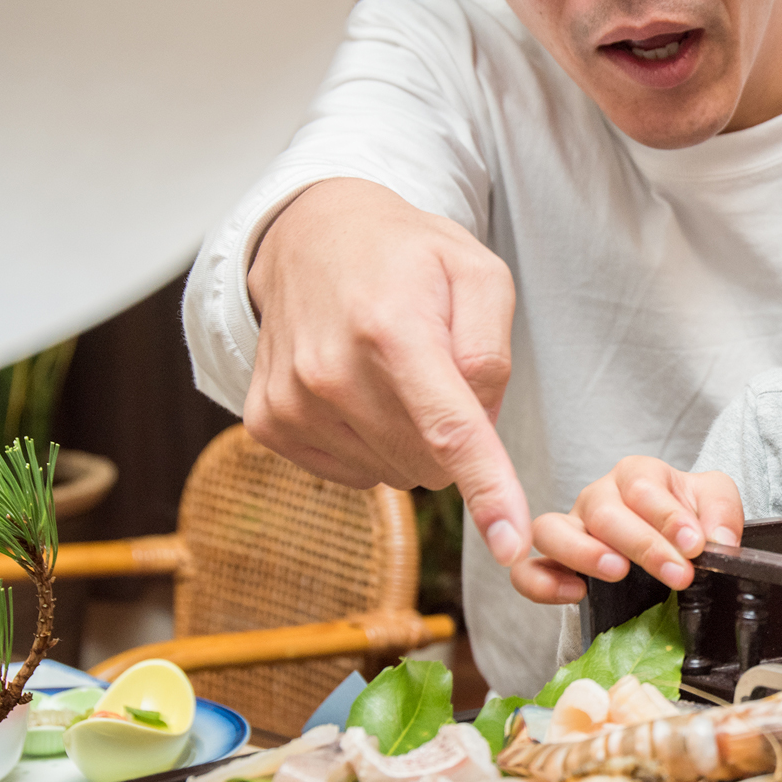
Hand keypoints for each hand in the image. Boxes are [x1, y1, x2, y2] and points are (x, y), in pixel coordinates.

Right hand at [243, 178, 530, 564]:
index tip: (511, 544)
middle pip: (430, 463)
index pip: (449, 430)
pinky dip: (374, 443)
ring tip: (396, 371)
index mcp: (392, 331)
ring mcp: (293, 403)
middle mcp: (331, 373)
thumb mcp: (478, 274)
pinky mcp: (270, 424)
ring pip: (394, 474)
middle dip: (455, 436)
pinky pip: (354, 474)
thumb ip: (492, 351)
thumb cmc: (407, 258)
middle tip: (440, 372)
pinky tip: (362, 391)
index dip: (487, 489)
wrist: (311, 237)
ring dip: (413, 439)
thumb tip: (481, 425)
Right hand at [514, 456, 745, 602]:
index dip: (668, 517)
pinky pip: (528, 569)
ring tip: (617, 571)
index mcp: (636, 474)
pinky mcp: (554, 563)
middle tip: (677, 573)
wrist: (673, 546)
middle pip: (604, 510)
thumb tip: (719, 540)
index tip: (695, 546)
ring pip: (552, 530)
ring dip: (583, 552)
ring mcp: (571, 528)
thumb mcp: (715, 504)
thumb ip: (721, 513)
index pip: (642, 485)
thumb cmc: (690, 519)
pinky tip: (575, 593)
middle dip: (643, 544)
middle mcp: (598, 496)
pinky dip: (542, 582)